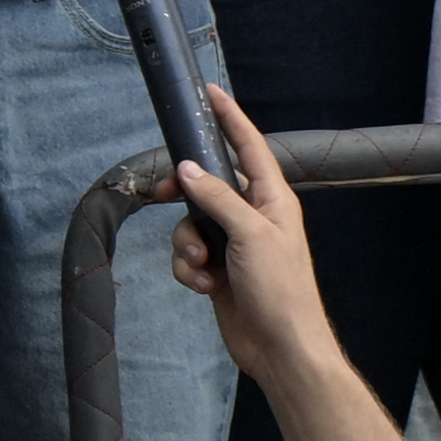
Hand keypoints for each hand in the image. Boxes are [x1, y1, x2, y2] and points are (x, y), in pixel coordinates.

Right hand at [166, 86, 335, 387]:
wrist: (280, 348)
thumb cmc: (280, 289)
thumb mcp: (250, 235)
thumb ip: (217, 197)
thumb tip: (187, 169)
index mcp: (271, 199)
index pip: (249, 146)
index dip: (230, 118)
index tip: (209, 92)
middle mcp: (251, 216)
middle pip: (206, 185)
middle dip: (184, 195)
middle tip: (160, 192)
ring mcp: (233, 244)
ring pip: (190, 223)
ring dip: (186, 244)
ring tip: (201, 265)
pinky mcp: (217, 270)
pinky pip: (188, 255)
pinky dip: (188, 268)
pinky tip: (203, 285)